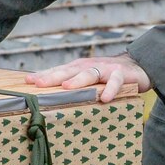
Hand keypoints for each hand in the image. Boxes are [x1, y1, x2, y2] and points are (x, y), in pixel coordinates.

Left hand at [28, 55, 149, 102]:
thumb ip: (72, 84)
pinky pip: (115, 82)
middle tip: (38, 83)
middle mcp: (89, 66)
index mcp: (78, 67)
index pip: (57, 71)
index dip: (43, 75)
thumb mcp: (87, 78)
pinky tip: (104, 98)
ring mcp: (105, 69)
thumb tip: (49, 96)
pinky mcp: (121, 74)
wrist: (137, 66)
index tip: (27, 81)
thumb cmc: (106, 75)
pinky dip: (110, 89)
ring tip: (67, 88)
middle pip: (68, 71)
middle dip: (53, 77)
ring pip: (89, 73)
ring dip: (78, 80)